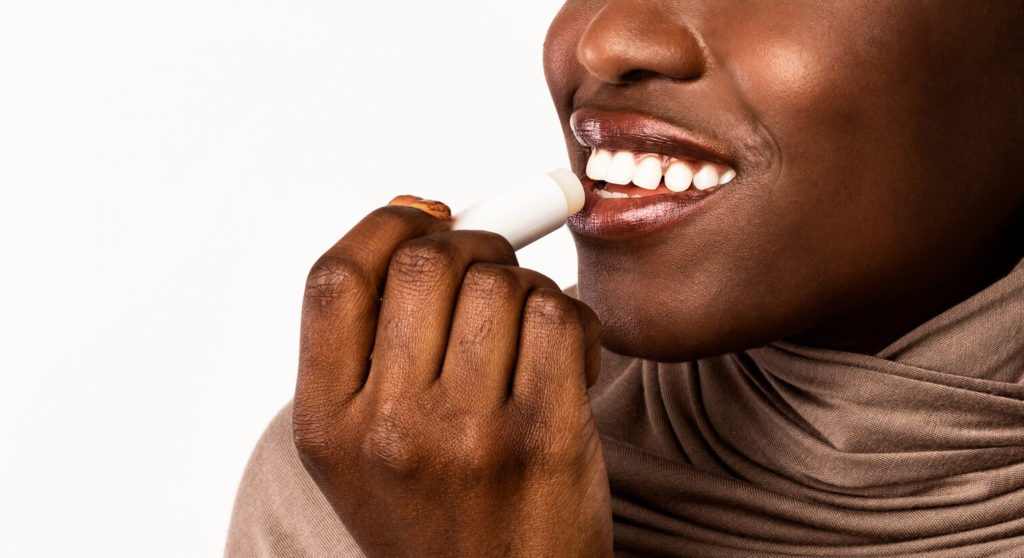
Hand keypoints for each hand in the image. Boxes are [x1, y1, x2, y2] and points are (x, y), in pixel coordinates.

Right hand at [292, 199, 611, 557]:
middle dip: (472, 243)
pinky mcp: (546, 438)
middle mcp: (388, 430)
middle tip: (490, 267)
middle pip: (425, 264)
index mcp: (328, 424)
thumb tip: (420, 216)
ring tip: (528, 330)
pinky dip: (574, 315)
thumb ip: (375, 344)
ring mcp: (468, 436)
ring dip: (525, 286)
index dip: (385, 226)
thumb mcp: (366, 447)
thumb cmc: (440, 515)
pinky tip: (571, 353)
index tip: (425, 216)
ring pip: (502, 283)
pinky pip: (560, 316)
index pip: (336, 277)